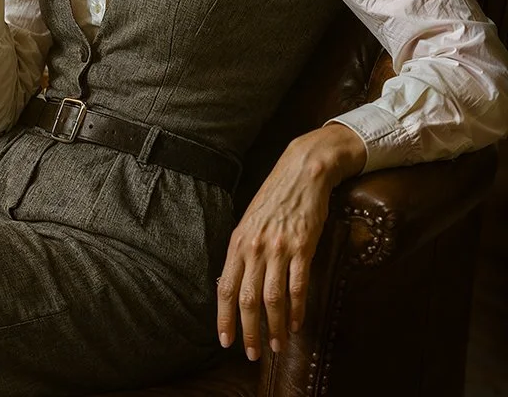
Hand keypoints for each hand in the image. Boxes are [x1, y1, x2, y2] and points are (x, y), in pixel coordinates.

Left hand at [216, 124, 365, 359]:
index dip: (224, 318)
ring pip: (272, 298)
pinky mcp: (302, 247)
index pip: (225, 288)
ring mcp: (278, 248)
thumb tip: (234, 284)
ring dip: (272, 327)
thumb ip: (242, 251)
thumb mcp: (249, 222)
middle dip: (247, 331)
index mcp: (238, 242)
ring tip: (274, 345)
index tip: (225, 341)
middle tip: (251, 353)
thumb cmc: (274, 197)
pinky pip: (297, 286)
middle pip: (247, 299)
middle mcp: (254, 247)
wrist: (302, 172)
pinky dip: (296, 310)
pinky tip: (294, 323)